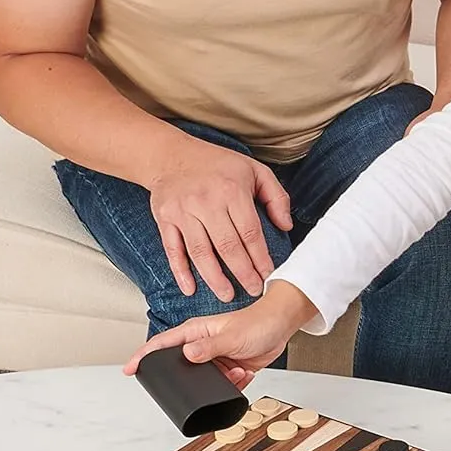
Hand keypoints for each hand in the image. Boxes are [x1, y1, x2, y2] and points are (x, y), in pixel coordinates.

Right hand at [122, 284, 315, 391]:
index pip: (162, 344)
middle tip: (194, 388)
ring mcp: (215, 358)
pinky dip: (233, 385)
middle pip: (181, 367)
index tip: (130, 369)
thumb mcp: (231, 336)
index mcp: (196, 332)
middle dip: (187, 380)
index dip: (144, 356)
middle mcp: (202, 345)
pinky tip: (244, 373)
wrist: (281, 326)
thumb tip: (186, 354)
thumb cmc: (257, 322)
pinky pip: (223, 386)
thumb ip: (209, 347)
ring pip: (204, 382)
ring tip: (236, 371)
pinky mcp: (229, 369)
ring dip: (220, 383)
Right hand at [147, 139, 292, 302]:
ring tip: (227, 295)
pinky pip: (173, 249)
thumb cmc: (218, 165)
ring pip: (200, 252)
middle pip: (227, 245)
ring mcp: (183, 211)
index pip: (250, 231)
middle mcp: (206, 202)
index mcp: (232, 190)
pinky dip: (180, 271)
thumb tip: (286, 226)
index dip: (260, 257)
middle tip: (253, 291)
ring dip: (214, 278)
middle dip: (242, 272)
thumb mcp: (254, 170)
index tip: (269, 275)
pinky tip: (190, 289)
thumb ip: (275, 196)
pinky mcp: (165, 219)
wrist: (170, 154)